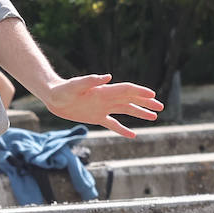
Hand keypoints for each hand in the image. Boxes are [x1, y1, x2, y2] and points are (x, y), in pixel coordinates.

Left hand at [43, 75, 163, 137]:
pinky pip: (113, 124)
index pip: (127, 90)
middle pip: (131, 100)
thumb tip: (108, 77)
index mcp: (104, 91)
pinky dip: (123, 129)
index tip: (153, 95)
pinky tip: (133, 135)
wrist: (53, 96)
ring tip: (154, 117)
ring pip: (126, 111)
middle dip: (146, 103)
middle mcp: (107, 98)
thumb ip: (91, 80)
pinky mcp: (96, 117)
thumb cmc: (63, 89)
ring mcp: (103, 108)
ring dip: (139, 113)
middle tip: (160, 107)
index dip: (140, 92)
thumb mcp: (76, 85)